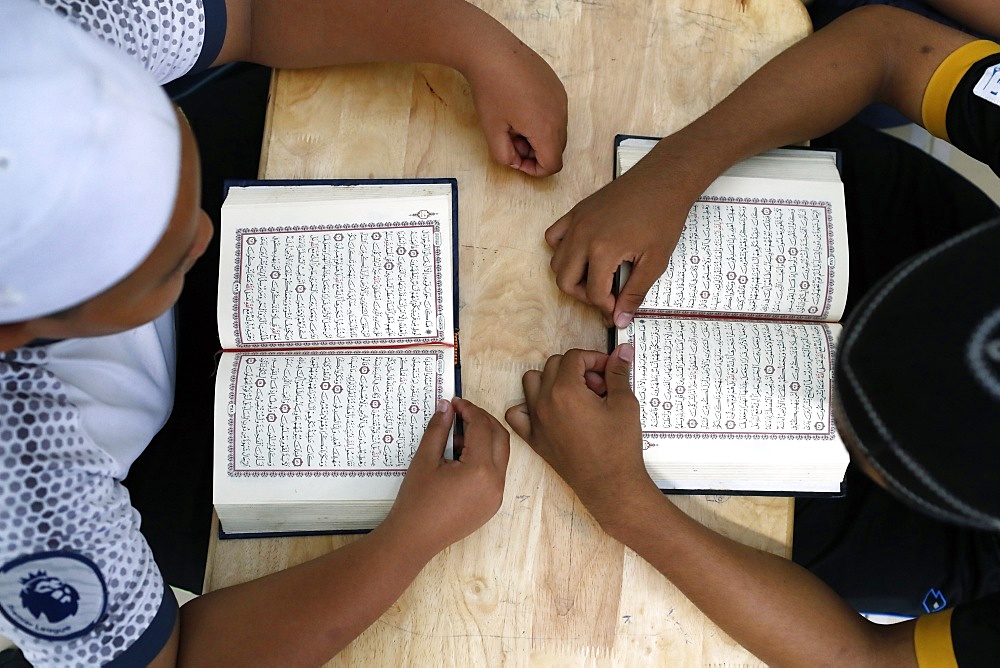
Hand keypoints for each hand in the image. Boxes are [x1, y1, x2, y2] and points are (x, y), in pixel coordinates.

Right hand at [383, 397, 509, 555]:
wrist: (413, 540)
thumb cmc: (416, 501)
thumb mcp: (425, 460)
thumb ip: (438, 429)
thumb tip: (446, 406)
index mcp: (480, 470)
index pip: (482, 428)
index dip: (469, 410)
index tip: (454, 402)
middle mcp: (496, 482)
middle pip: (500, 438)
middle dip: (483, 420)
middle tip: (461, 412)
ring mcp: (496, 496)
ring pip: (500, 455)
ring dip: (484, 439)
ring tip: (455, 438)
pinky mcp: (491, 505)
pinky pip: (495, 473)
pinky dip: (484, 458)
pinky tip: (460, 458)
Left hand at [462, 31, 566, 176]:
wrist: (492, 53)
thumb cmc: (491, 90)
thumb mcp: (492, 131)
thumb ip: (504, 155)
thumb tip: (515, 161)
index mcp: (546, 129)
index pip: (553, 165)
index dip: (535, 170)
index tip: (517, 160)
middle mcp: (560, 115)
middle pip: (556, 149)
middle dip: (535, 152)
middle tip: (511, 140)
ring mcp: (561, 99)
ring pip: (556, 131)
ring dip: (538, 136)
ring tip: (513, 121)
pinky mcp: (557, 87)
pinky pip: (556, 113)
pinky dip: (542, 119)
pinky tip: (520, 106)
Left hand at [505, 345, 656, 524]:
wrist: (610, 485)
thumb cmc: (619, 448)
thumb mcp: (624, 404)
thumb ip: (618, 373)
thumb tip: (622, 351)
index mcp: (566, 391)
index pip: (574, 357)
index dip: (594, 359)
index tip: (608, 370)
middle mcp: (545, 402)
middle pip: (553, 365)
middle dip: (577, 369)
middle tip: (598, 386)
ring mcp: (536, 421)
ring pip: (532, 382)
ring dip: (552, 380)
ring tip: (576, 395)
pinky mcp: (534, 438)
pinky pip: (517, 414)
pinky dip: (529, 406)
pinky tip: (551, 411)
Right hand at [545, 157, 688, 325]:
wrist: (663, 180)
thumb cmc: (663, 217)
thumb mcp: (655, 261)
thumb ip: (634, 293)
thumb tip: (621, 319)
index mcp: (603, 251)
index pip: (594, 293)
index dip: (606, 308)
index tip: (617, 312)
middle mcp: (583, 237)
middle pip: (565, 281)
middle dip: (584, 296)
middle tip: (606, 297)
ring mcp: (576, 223)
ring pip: (556, 262)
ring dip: (572, 276)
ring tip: (595, 277)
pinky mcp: (577, 212)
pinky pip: (554, 236)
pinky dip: (562, 250)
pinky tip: (583, 253)